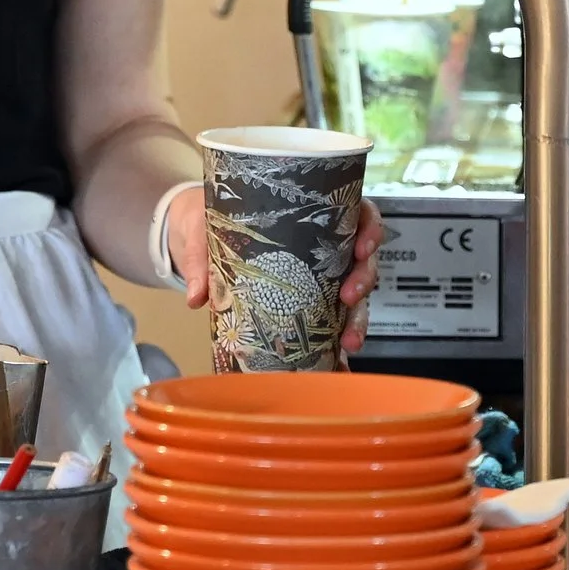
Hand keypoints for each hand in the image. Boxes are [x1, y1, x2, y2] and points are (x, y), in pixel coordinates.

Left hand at [165, 188, 385, 356]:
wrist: (198, 232)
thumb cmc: (210, 219)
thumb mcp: (204, 231)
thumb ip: (202, 260)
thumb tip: (198, 297)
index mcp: (311, 213)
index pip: (359, 213)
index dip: (370, 228)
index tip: (363, 246)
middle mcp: (325, 243)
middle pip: (362, 257)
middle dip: (364, 278)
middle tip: (350, 296)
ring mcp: (321, 272)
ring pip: (356, 291)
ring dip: (358, 316)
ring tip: (349, 340)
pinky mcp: (310, 298)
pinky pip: (334, 317)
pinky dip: (340, 337)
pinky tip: (340, 356)